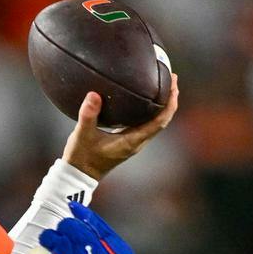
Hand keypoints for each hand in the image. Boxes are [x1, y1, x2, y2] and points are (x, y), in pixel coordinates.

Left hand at [31, 204, 144, 253]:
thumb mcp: (113, 240)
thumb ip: (93, 222)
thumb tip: (76, 207)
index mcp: (81, 235)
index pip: (65, 223)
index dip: (69, 230)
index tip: (74, 237)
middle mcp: (65, 248)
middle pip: (50, 236)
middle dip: (55, 241)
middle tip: (64, 250)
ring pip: (41, 253)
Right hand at [60, 76, 178, 180]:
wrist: (79, 175)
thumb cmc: (81, 157)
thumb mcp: (82, 135)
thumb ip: (88, 115)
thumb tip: (93, 94)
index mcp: (131, 141)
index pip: (159, 122)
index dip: (170, 103)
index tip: (173, 84)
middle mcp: (137, 143)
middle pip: (163, 120)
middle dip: (170, 100)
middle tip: (172, 78)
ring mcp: (133, 143)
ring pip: (156, 123)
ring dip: (163, 105)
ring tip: (164, 85)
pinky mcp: (128, 142)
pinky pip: (147, 125)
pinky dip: (151, 111)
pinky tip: (145, 99)